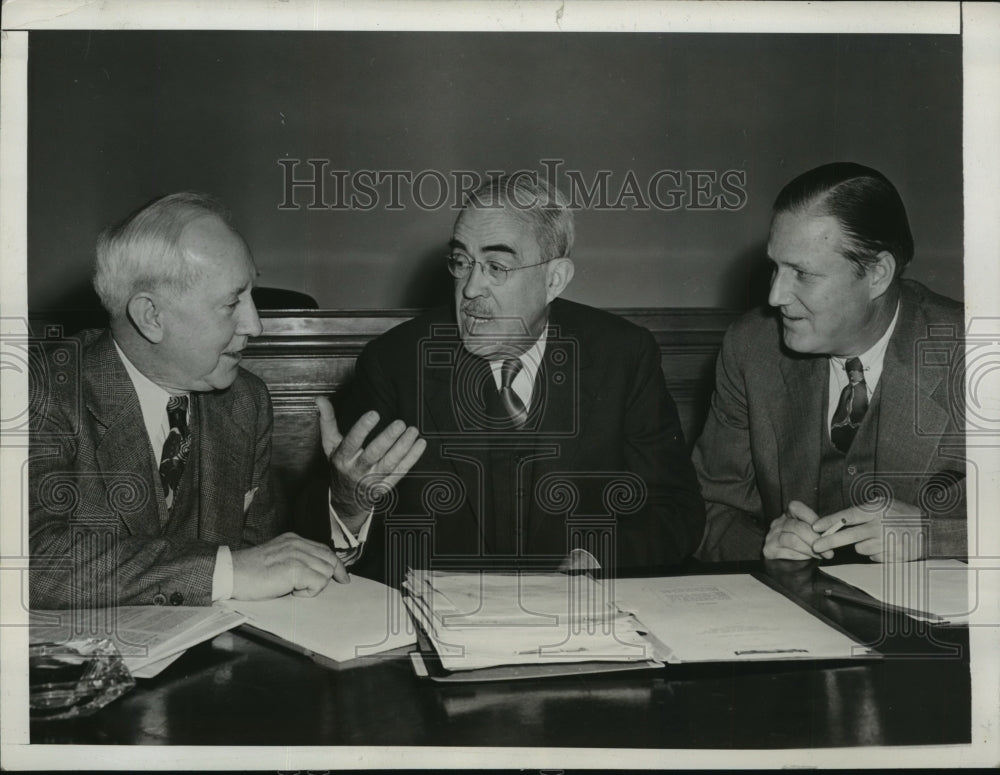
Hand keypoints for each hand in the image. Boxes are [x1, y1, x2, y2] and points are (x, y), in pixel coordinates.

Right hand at [231, 532, 348, 599]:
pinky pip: (318, 583)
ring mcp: (297, 555)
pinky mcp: (295, 569)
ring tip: (294, 589)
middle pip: (330, 559)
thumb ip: (295, 559)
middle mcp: (297, 544)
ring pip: (326, 572)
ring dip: (314, 585)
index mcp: (293, 539)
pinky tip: (291, 592)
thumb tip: (313, 573)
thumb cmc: (249, 572)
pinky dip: (308, 592)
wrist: (230, 574)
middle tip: (334, 585)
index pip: (324, 550)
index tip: (341, 576)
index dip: (335, 564)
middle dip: (333, 575)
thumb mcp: (276, 558)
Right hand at [316, 398, 426, 521]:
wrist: (346, 498)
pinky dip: (412, 458)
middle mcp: (357, 469)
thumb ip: (327, 421)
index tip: (374, 414)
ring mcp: (373, 479)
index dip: (362, 429)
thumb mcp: (330, 445)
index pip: (351, 442)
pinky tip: (420, 444)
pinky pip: (401, 471)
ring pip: (390, 464)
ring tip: (413, 431)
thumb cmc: (341, 465)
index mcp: (343, 458)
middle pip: (373, 454)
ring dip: (403, 447)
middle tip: (400, 423)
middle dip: (387, 439)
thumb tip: (320, 399)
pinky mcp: (386, 486)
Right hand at [762, 500, 833, 560]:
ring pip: (793, 540)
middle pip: (797, 527)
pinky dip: (801, 556)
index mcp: (787, 516)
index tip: (826, 529)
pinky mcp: (769, 550)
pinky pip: (788, 551)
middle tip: (829, 550)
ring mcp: (771, 537)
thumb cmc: (801, 547)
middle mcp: (777, 524)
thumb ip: (817, 531)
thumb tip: (832, 534)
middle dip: (815, 538)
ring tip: (822, 555)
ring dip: (810, 549)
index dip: (811, 517)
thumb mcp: (809, 535)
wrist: (787, 567)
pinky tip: (809, 558)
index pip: (795, 507)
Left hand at [812, 500, 926, 561]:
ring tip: (878, 538)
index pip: (846, 516)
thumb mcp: (882, 505)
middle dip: (829, 541)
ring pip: (860, 548)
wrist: (930, 529)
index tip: (815, 527)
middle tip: (816, 546)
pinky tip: (886, 546)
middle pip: (848, 535)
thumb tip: (836, 523)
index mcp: (875, 510)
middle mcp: (880, 525)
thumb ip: (861, 513)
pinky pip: (873, 557)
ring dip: (863, 545)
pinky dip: (876, 553)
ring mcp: (887, 542)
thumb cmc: (901, 515)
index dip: (828, 522)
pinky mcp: (892, 555)